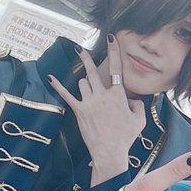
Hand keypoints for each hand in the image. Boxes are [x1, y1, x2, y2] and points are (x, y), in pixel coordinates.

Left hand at [48, 34, 144, 184]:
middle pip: (93, 71)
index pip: (116, 68)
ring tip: (88, 90)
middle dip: (87, 58)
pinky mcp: (79, 110)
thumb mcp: (140, 120)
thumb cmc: (126, 137)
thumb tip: (132, 100)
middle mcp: (103, 95)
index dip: (114, 51)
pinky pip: (67, 94)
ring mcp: (89, 102)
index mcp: (118, 95)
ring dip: (84, 83)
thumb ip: (138, 105)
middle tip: (82, 50)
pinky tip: (51, 78)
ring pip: (83, 83)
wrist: (110, 151)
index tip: (111, 38)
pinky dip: (58, 86)